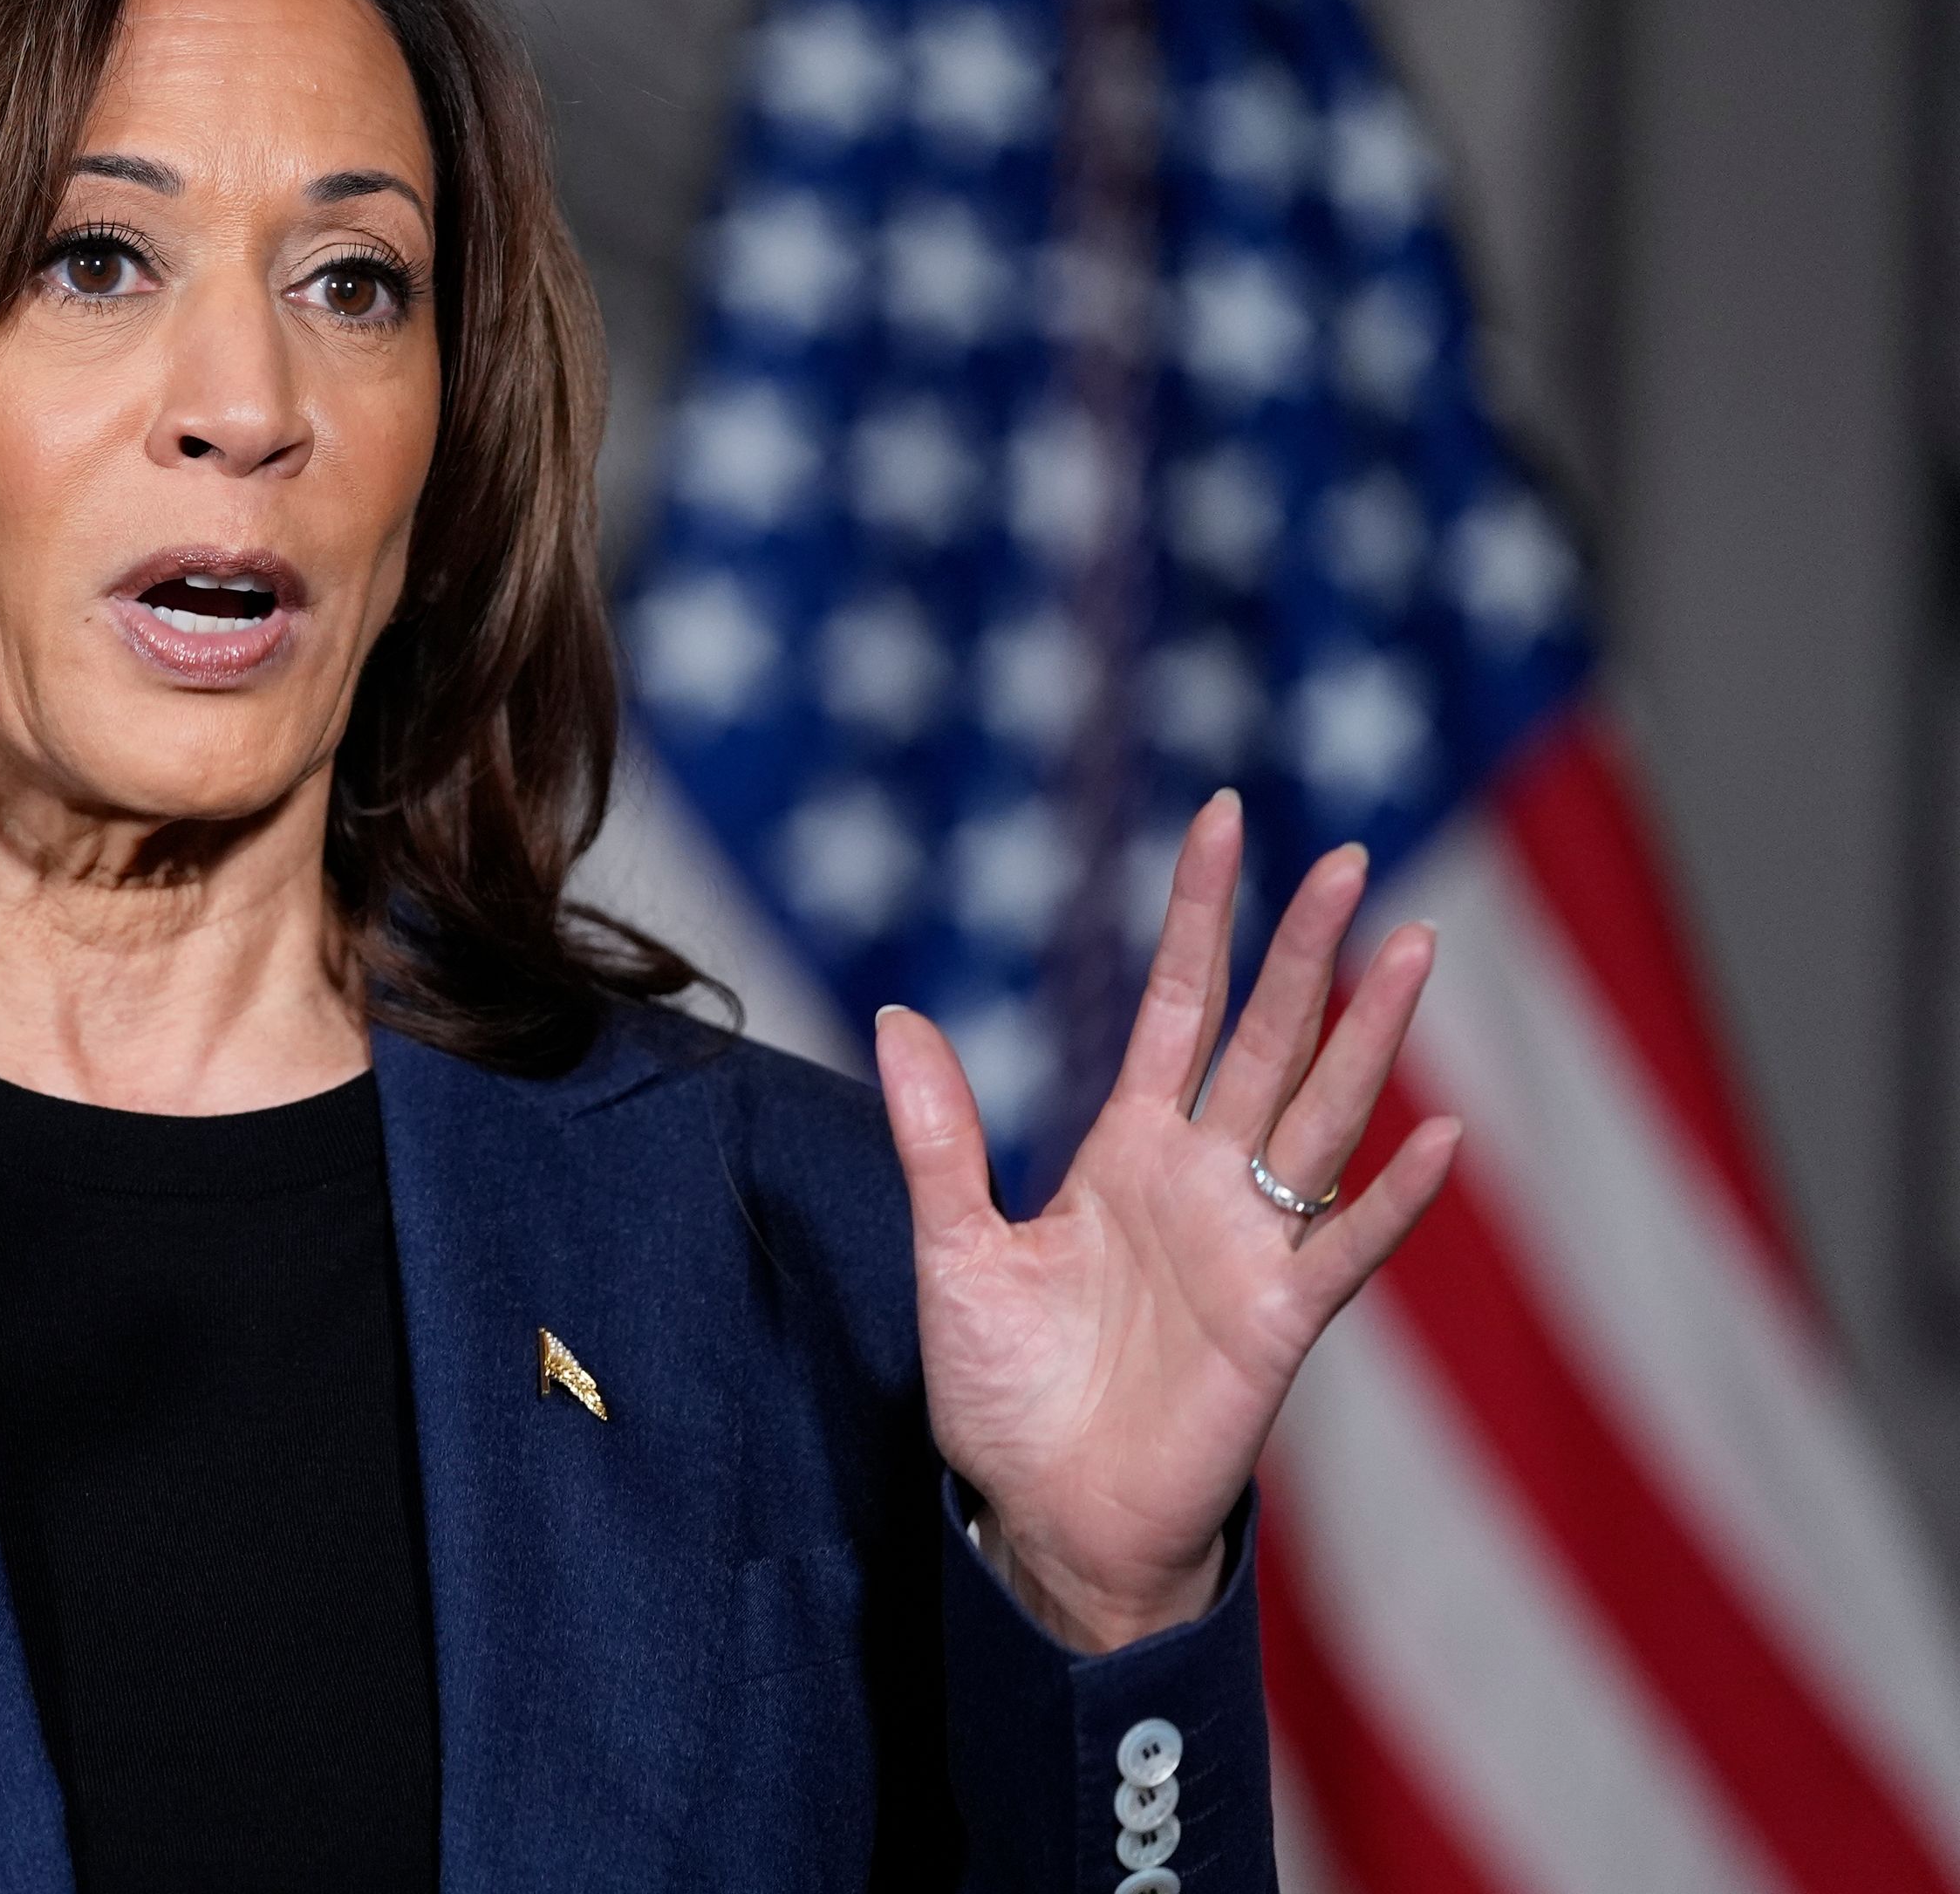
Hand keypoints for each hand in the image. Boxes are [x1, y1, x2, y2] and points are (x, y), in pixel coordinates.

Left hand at [877, 790, 1457, 1651]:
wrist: (1046, 1516)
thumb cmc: (1008, 1393)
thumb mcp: (953, 1248)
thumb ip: (939, 1137)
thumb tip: (895, 1014)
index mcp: (1125, 1152)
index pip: (1176, 1008)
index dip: (1202, 918)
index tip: (1223, 820)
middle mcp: (1200, 1182)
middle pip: (1265, 1041)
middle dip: (1303, 951)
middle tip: (1346, 856)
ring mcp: (1248, 1247)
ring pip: (1320, 1117)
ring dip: (1366, 1037)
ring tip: (1410, 947)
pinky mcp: (1279, 1324)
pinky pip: (1345, 1251)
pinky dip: (1393, 1201)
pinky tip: (1440, 1140)